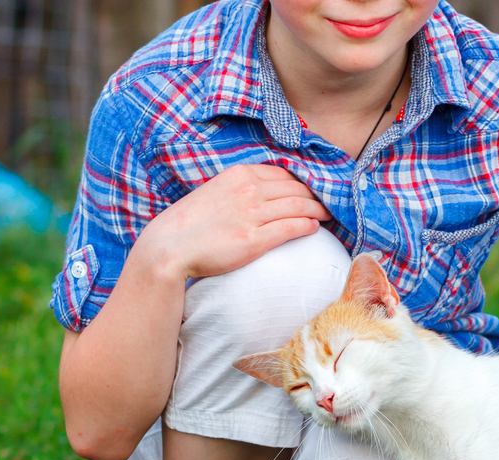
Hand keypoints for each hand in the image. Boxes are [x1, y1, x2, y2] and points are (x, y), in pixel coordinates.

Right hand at [135, 164, 331, 280]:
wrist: (169, 247)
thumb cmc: (191, 223)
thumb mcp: (216, 192)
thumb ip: (240, 189)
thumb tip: (265, 193)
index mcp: (239, 174)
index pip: (284, 174)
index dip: (304, 182)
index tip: (314, 190)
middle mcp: (248, 190)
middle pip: (297, 188)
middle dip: (317, 195)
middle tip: (329, 203)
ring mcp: (252, 214)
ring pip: (299, 206)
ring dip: (318, 210)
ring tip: (328, 215)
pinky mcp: (254, 239)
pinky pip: (292, 227)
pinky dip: (308, 225)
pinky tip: (315, 228)